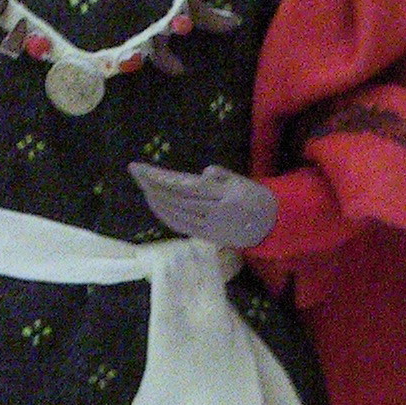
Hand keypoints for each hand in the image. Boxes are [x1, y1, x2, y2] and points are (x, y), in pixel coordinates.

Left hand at [128, 163, 277, 248]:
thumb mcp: (241, 180)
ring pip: (176, 213)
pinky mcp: (207, 236)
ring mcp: (210, 226)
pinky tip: (155, 204)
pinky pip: (181, 226)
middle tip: (136, 172)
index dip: (161, 178)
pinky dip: (165, 215)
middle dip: (152, 185)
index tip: (142, 168)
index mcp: (225, 194)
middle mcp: (216, 212)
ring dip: (156, 200)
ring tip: (143, 186)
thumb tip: (203, 174)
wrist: (269, 226)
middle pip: (176, 199)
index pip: (185, 185)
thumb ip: (220, 175)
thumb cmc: (254, 197)